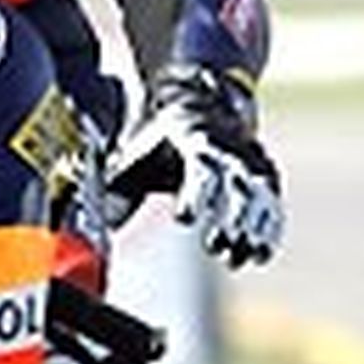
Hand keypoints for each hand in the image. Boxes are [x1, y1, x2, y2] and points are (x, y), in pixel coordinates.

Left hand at [110, 65, 283, 267]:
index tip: (182, 221)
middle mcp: (229, 149)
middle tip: (216, 249)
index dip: (195, 196)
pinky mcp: (265, 177)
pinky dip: (269, 231)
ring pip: (261, 199)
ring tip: (234, 258)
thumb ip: (115, 192)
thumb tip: (89, 227)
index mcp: (193, 140)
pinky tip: (257, 257)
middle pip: (239, 187)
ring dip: (251, 231)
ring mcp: (251, 162)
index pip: (201, 169)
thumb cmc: (153, 144)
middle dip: (231, 220)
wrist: (195, 105)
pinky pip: (273, 205)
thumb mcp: (133, 158)